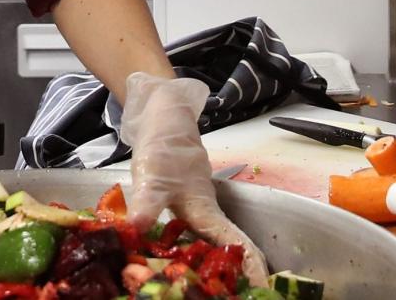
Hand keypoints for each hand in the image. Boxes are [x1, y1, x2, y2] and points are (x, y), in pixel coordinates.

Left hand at [119, 73, 268, 287]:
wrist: (159, 113)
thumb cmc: (164, 144)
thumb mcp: (153, 177)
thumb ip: (147, 205)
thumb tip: (133, 232)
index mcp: (206, 210)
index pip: (238, 245)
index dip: (253, 270)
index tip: (262, 292)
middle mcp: (204, 214)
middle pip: (224, 252)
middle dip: (228, 276)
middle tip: (224, 295)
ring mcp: (192, 209)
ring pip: (204, 245)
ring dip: (203, 267)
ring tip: (195, 287)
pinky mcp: (177, 204)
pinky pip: (184, 236)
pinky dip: (178, 252)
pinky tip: (160, 261)